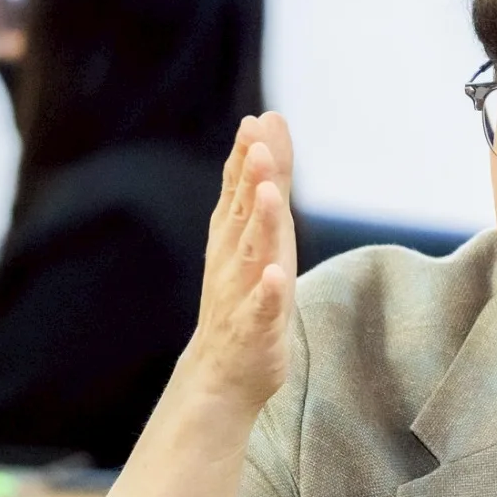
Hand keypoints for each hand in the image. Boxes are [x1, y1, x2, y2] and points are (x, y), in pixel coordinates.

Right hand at [182, 114, 297, 417]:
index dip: (249, 156)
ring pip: (251, 254)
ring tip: (266, 192)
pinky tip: (275, 276)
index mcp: (236, 239)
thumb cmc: (245, 300)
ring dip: (258, 223)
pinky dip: (267, 293)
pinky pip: (260, 311)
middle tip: (257, 137)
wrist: (222, 374)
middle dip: (250, 175)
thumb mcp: (255, 241)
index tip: (259, 121)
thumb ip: (261, 191)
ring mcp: (240, 295)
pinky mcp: (254, 332)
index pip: (242, 191)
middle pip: (243, 213)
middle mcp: (233, 261)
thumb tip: (263, 137)